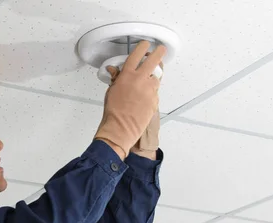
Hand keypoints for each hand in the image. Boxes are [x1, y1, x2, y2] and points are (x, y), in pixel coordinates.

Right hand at [94, 41, 165, 158]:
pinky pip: (155, 92)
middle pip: (154, 60)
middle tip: (161, 49)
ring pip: (156, 77)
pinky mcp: (155, 100)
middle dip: (159, 52)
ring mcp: (150, 90)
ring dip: (154, 76)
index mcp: (127, 75)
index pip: (137, 54)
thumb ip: (116, 78)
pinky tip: (145, 97)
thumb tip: (114, 71)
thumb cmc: (113, 112)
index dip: (142, 47)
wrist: (121, 127)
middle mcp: (140, 80)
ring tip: (148, 80)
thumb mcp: (111, 91)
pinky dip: (151, 92)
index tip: (145, 44)